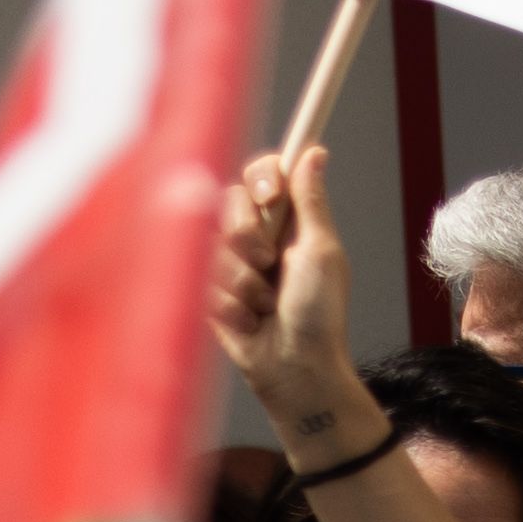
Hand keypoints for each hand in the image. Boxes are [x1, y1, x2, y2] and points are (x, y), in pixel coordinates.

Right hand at [209, 147, 360, 432]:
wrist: (294, 368)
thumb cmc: (320, 316)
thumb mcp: (321, 252)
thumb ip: (311, 202)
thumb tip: (314, 153)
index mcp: (286, 220)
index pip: (261, 174)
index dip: (260, 178)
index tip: (271, 197)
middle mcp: (255, 235)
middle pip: (228, 204)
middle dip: (248, 237)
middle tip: (269, 264)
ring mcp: (228, 263)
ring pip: (212, 245)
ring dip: (242, 280)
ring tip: (264, 305)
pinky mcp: (206, 290)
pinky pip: (201, 280)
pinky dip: (229, 303)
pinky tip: (248, 320)